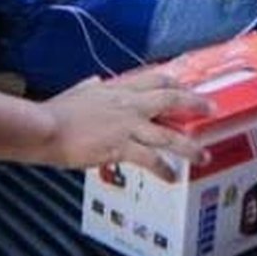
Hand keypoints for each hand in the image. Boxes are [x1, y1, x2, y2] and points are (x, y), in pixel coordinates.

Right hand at [40, 69, 211, 182]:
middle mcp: (128, 104)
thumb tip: (95, 82)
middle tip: (211, 109)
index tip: (187, 86)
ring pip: (168, 133)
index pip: (154, 79)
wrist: (45, 128)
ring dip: (189, 145)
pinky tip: (171, 177)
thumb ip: (91, 86)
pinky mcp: (121, 147)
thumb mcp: (78, 92)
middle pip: (169, 99)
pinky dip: (163, 169)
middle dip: (193, 104)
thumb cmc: (57, 112)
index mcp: (117, 88)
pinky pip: (150, 159)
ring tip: (203, 155)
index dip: (174, 82)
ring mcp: (127, 125)